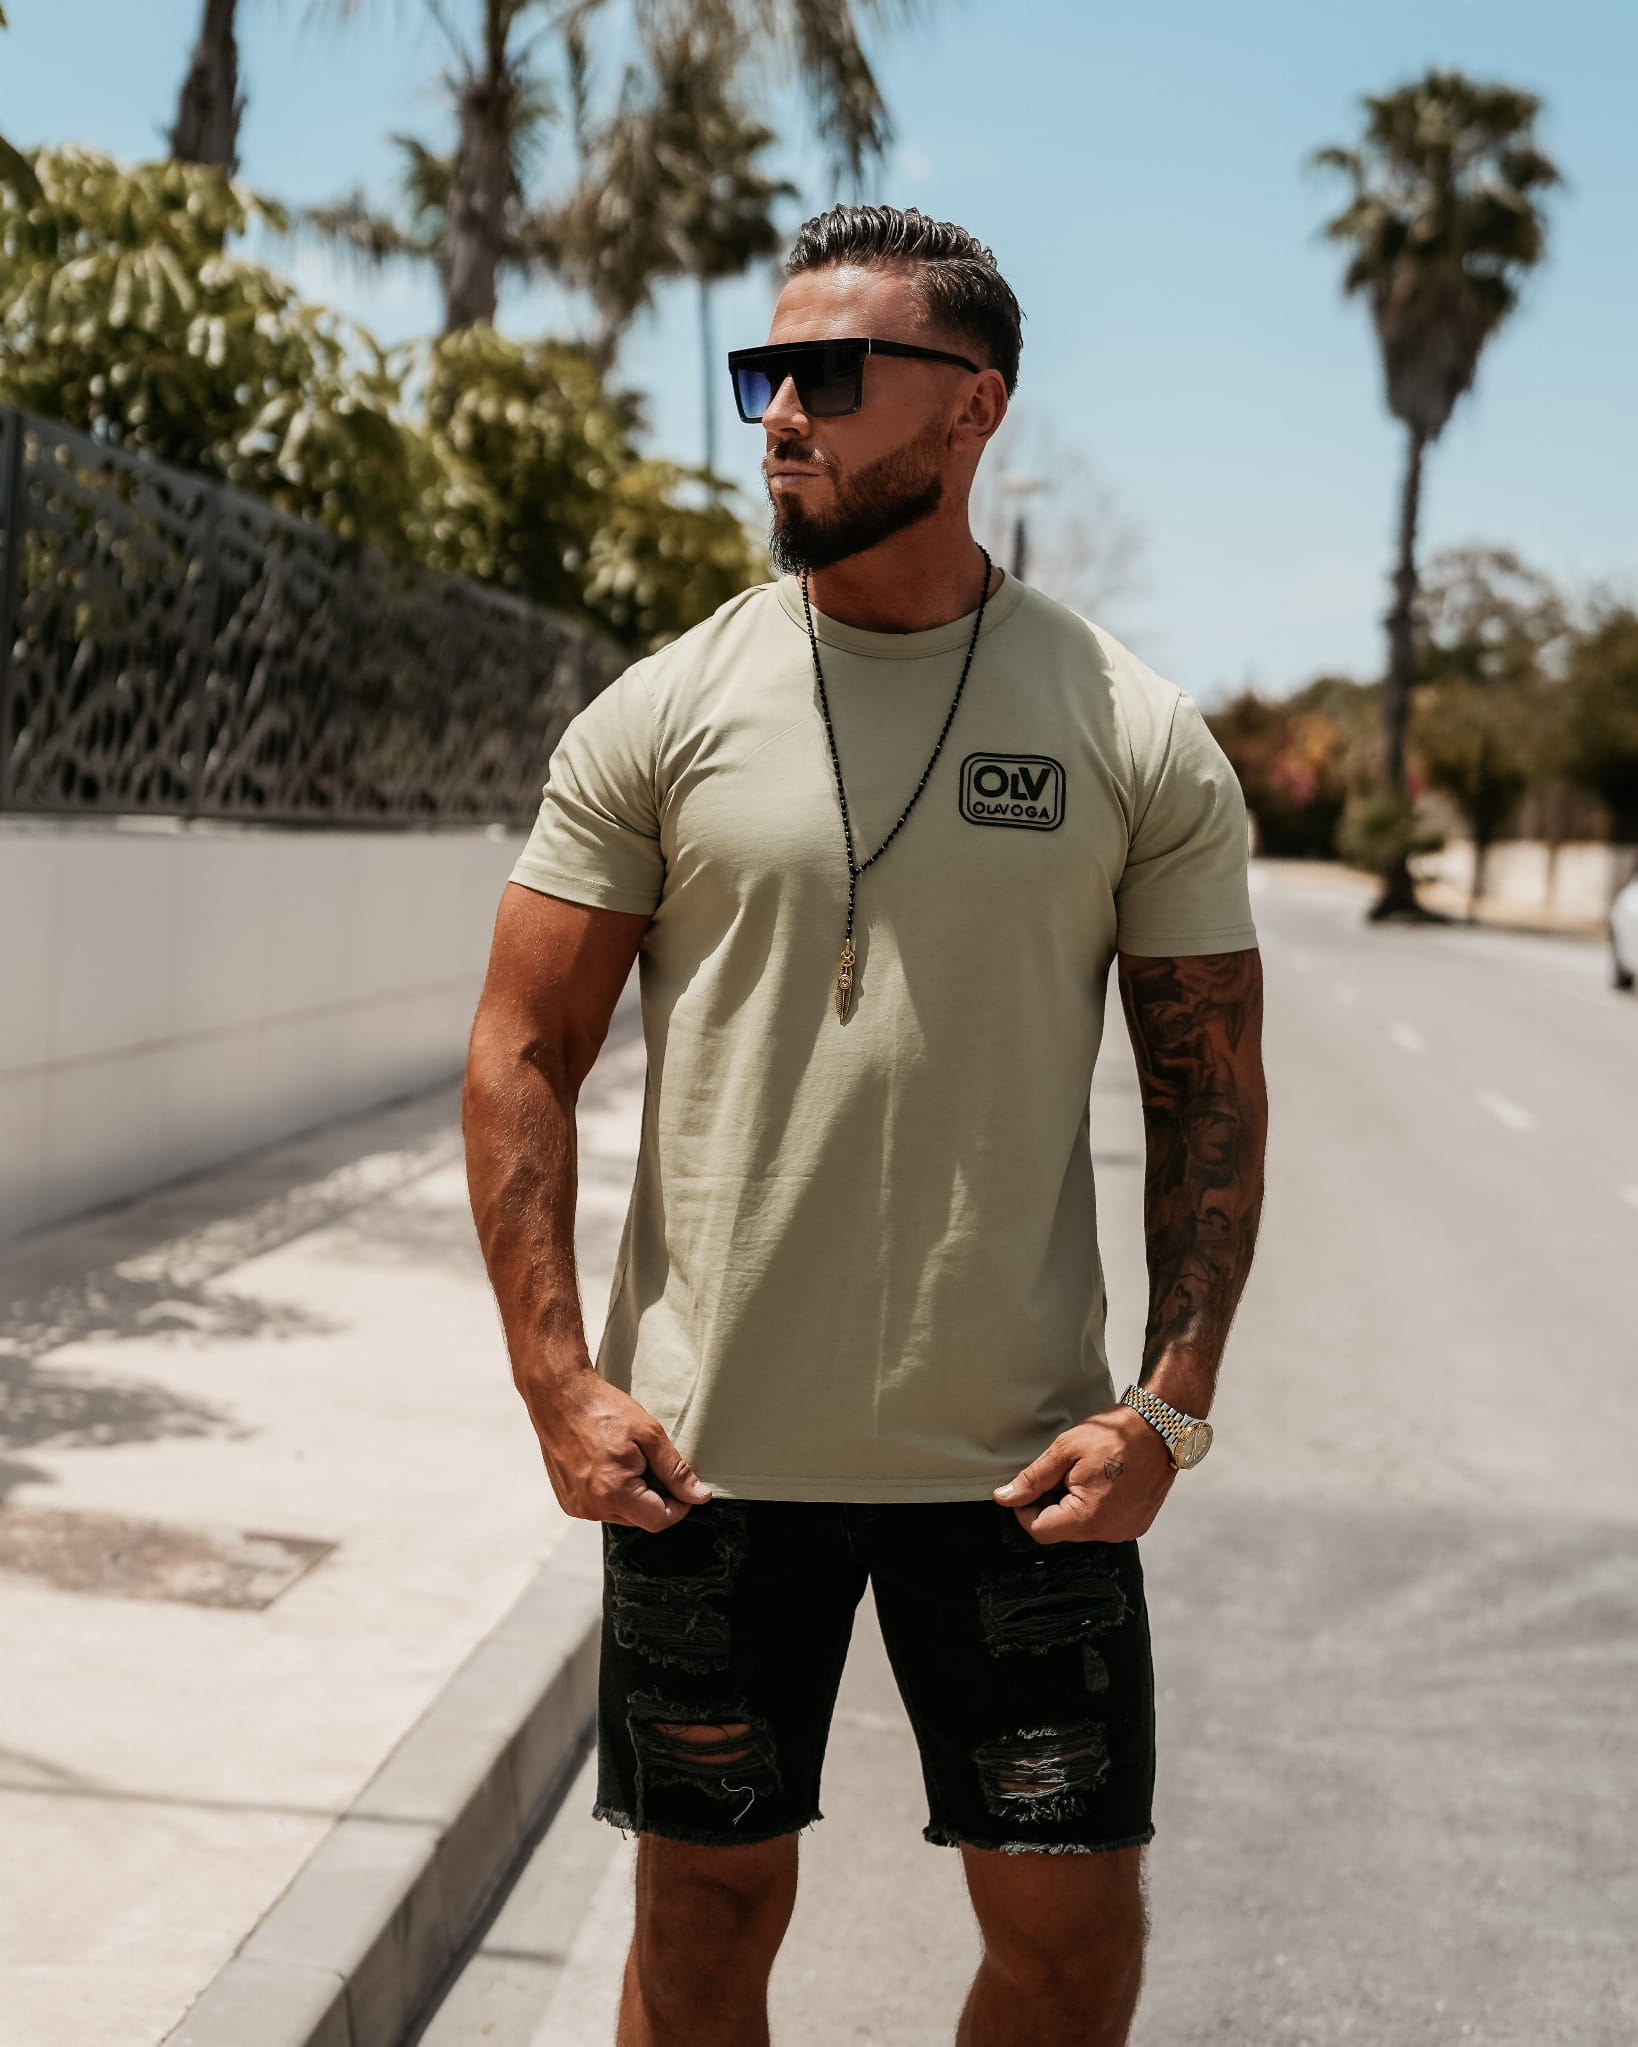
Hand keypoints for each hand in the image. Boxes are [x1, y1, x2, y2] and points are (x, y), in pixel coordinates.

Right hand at [519, 1363, 712, 1530]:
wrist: (559, 1396)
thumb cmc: (603, 1410)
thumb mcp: (649, 1435)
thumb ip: (675, 1471)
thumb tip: (699, 1497)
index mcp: (614, 1493)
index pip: (659, 1520)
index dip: (678, 1504)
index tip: (680, 1483)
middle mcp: (592, 1507)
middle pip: (641, 1518)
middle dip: (654, 1496)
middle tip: (649, 1460)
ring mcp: (577, 1506)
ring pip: (622, 1513)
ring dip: (633, 1494)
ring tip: (626, 1459)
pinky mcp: (568, 1501)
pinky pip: (602, 1506)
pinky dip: (612, 1492)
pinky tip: (607, 1464)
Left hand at [993, 1405, 1175, 1543]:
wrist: (1160, 1427)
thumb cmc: (1113, 1434)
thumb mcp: (1065, 1449)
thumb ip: (1033, 1478)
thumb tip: (1004, 1498)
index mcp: (1088, 1518)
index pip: (1039, 1530)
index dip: (1025, 1509)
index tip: (1029, 1486)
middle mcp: (1109, 1532)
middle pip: (1061, 1530)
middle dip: (1051, 1504)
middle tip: (1060, 1472)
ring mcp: (1127, 1530)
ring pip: (1082, 1527)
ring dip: (1073, 1505)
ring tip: (1084, 1474)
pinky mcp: (1138, 1524)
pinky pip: (1104, 1524)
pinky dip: (1095, 1507)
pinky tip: (1102, 1481)